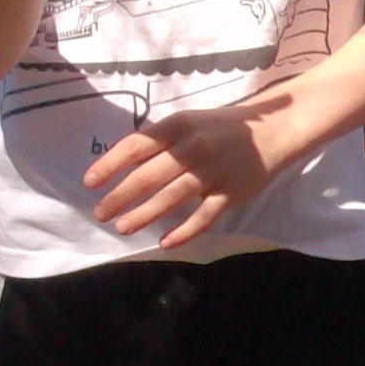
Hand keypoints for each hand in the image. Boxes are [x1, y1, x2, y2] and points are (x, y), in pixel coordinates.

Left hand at [83, 99, 292, 246]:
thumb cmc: (222, 127)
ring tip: (123, 228)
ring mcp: (214, 170)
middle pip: (149, 175)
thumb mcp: (189, 122)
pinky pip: (204, 216)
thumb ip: (160, 142)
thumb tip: (121, 165)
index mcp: (179, 125)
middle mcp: (194, 147)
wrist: (275, 129)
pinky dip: (184, 232)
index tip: (89, 183)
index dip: (110, 164)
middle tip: (100, 213)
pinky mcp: (232, 192)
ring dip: (144, 215)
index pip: (136, 145)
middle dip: (120, 197)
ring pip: (172, 198)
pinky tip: (165, 242)